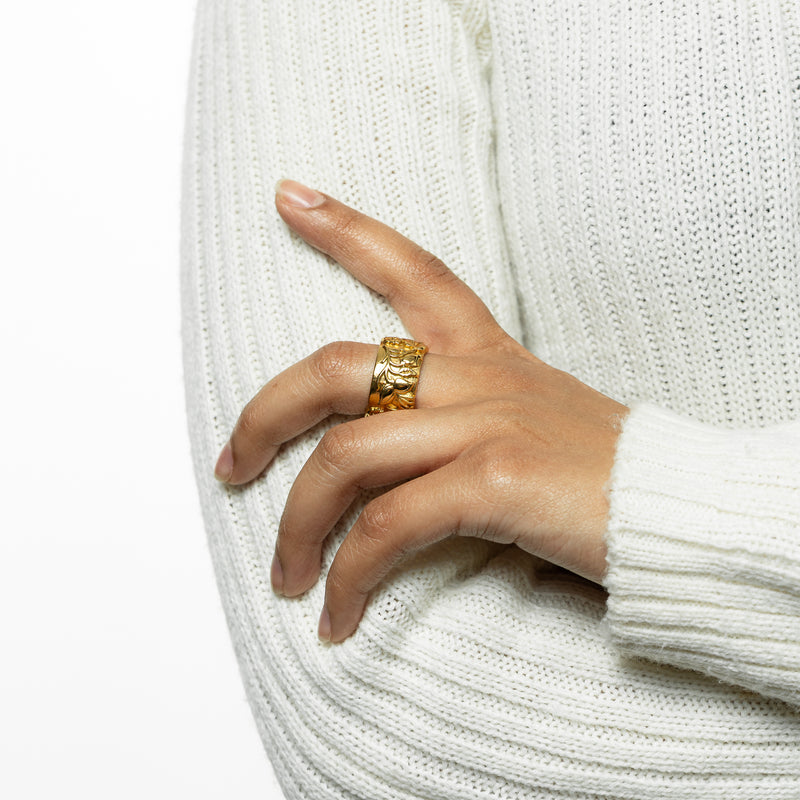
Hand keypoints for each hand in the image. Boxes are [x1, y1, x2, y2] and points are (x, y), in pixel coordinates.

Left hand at [214, 179, 629, 643]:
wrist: (677, 512)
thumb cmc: (599, 472)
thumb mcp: (531, 418)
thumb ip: (461, 418)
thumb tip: (381, 460)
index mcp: (485, 353)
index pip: (410, 269)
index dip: (345, 228)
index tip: (288, 196)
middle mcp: (476, 375)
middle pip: (335, 366)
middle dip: (264, 416)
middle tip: (231, 468)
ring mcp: (484, 423)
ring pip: (345, 458)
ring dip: (297, 528)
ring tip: (285, 578)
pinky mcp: (494, 480)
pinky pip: (387, 530)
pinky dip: (350, 579)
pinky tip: (338, 618)